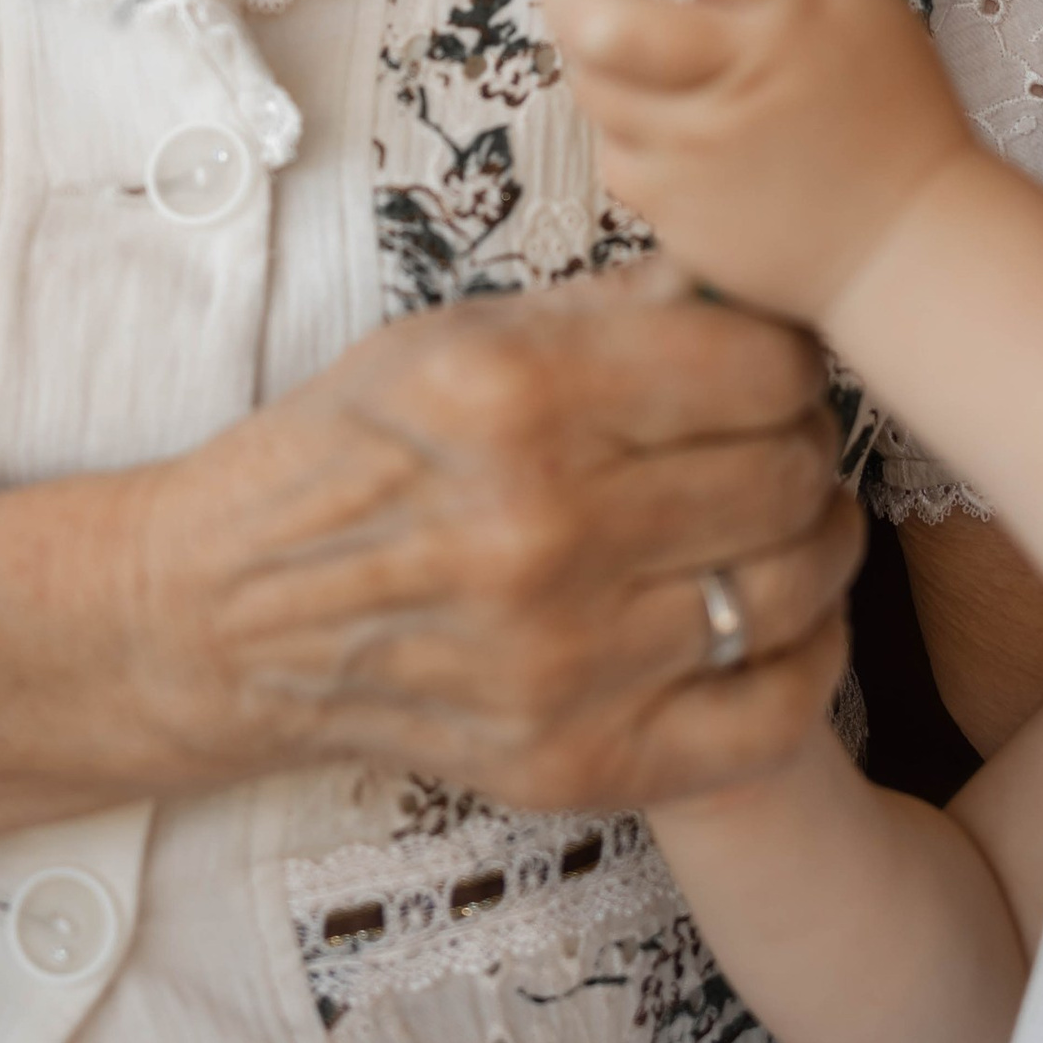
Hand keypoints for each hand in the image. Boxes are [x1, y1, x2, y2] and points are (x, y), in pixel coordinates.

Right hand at [159, 258, 862, 812]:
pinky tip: (772, 615)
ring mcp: (560, 662)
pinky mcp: (574, 761)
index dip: (784, 359)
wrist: (228, 616)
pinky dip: (805, 656)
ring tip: (779, 519)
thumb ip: (615, 307)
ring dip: (814, 542)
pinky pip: (773, 713)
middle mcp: (538, 531)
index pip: (760, 368)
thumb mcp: (457, 336)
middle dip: (800, 444)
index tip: (763, 367)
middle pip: (787, 474)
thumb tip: (751, 280)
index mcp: (512, 397)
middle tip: (772, 440)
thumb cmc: (354, 454)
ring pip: (792, 586)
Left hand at [542, 0, 973, 328]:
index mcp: (798, 5)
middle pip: (604, 22)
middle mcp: (747, 72)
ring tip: (637, 44)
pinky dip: (627, 126)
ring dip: (595, 51)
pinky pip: (614, 150)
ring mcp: (704, 149)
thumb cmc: (886, 103)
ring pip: (594, 85)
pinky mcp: (679, 210)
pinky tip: (670, 119)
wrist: (908, 240)